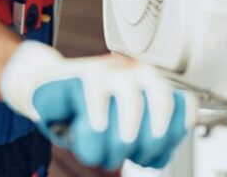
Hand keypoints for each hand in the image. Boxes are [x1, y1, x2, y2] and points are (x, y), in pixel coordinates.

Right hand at [0, 41, 196, 169]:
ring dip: (119, 137)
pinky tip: (91, 129)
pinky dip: (96, 118)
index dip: (170, 136)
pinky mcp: (80, 74)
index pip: (182, 106)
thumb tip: (159, 151)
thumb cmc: (84, 115)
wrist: (44, 93)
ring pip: (131, 100)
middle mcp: (135, 73)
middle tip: (122, 155)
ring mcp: (109, 70)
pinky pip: (96, 95)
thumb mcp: (119, 134)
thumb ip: (147, 142)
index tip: (147, 155)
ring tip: (102, 153)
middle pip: (161, 103)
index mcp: (152, 87)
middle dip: (147, 141)